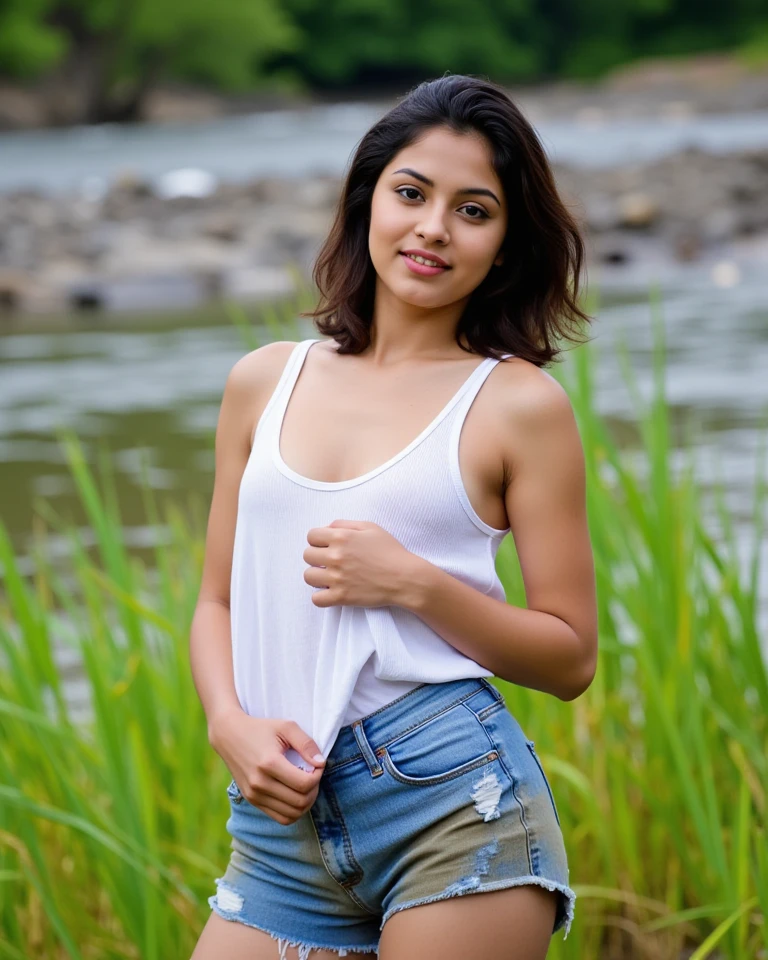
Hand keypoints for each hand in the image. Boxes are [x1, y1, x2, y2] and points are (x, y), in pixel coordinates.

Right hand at [210, 710, 326, 825]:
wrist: (229, 735)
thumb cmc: (261, 728)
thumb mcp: (286, 727)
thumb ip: (306, 744)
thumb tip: (321, 763)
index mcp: (269, 763)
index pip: (304, 784)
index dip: (318, 776)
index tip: (317, 764)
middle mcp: (260, 783)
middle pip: (300, 802)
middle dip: (314, 790)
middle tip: (313, 775)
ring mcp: (254, 795)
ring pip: (292, 814)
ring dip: (306, 803)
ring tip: (306, 786)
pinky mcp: (252, 801)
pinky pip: (281, 818)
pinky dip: (294, 811)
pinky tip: (296, 795)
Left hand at [303, 519, 414, 607]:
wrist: (405, 578)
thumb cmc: (390, 551)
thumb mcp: (371, 528)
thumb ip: (345, 524)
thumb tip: (327, 528)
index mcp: (341, 537)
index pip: (311, 536)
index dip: (318, 540)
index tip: (327, 546)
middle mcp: (335, 556)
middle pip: (307, 555)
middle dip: (317, 557)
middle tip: (331, 561)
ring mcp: (337, 578)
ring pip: (308, 576)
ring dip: (317, 576)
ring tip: (330, 577)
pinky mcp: (341, 597)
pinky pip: (316, 599)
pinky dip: (321, 596)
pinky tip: (332, 592)